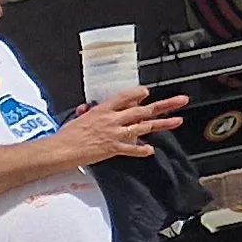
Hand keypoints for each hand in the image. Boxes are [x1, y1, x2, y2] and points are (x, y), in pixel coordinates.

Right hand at [47, 88, 184, 165]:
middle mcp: (113, 119)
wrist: (61, 150)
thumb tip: (87, 107)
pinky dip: (142, 149)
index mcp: (103, 109)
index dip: (138, 93)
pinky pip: (132, 149)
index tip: (147, 91)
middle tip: (180, 101)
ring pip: (143, 126)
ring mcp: (115, 134)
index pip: (125, 96)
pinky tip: (151, 149)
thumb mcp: (79, 118)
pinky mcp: (114, 148)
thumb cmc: (67, 135)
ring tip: (177, 121)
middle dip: (164, 105)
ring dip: (162, 124)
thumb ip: (89, 111)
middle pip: (142, 110)